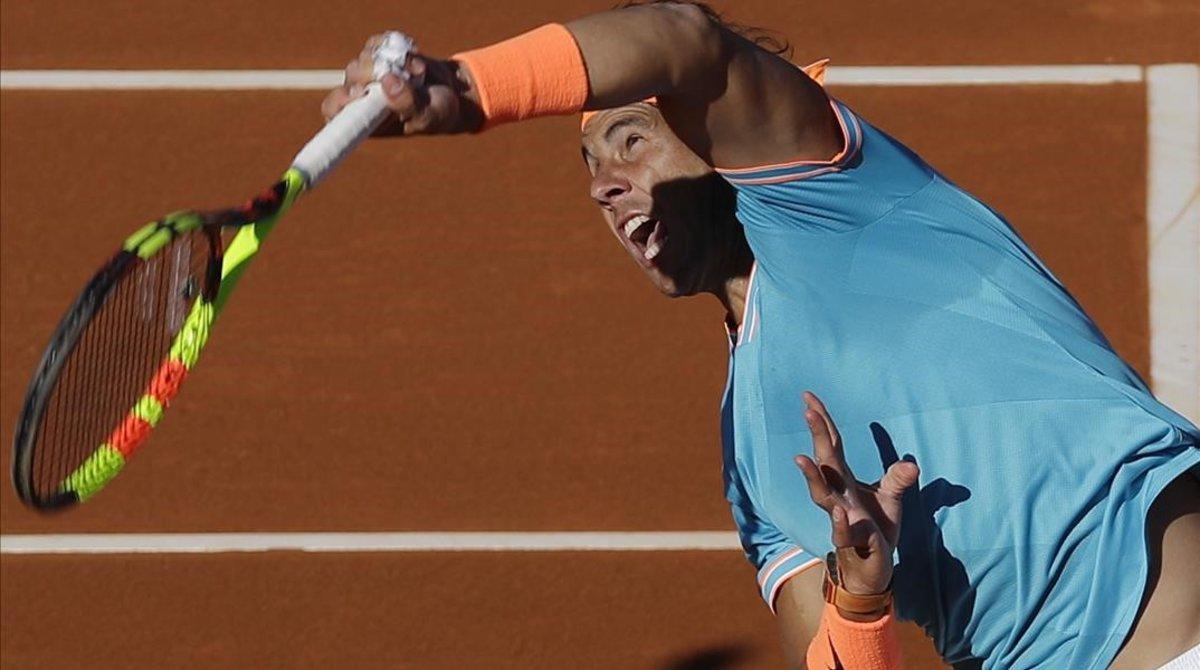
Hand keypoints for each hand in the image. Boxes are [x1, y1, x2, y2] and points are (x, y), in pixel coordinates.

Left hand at [320, 35, 483, 135]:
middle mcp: (362, 96)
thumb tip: (387, 81)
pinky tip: (414, 60)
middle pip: (351, 77)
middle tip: (401, 76)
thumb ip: (408, 104)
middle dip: (375, 73)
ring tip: (418, 74)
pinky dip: (398, 47)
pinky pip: (378, 43)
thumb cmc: (438, 114)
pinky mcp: (380, 54)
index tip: (358, 94)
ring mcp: (369, 73)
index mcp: (366, 119)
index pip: (334, 111)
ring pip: (365, 58)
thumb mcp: (429, 116)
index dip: (339, 101)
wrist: (452, 92)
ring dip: (394, 62)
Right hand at [794, 392, 919, 597]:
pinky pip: (842, 533)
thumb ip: (897, 479)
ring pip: (822, 496)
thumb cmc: (876, 529)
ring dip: (813, 477)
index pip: (831, 445)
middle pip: (824, 461)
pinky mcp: (852, 542)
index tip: (808, 396)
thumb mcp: (891, 498)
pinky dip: (839, 525)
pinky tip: (840, 515)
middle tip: (808, 410)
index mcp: (844, 480)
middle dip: (817, 436)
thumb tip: (912, 464)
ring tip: (803, 457)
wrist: (872, 568)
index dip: (822, 422)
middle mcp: (837, 495)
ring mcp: (841, 518)